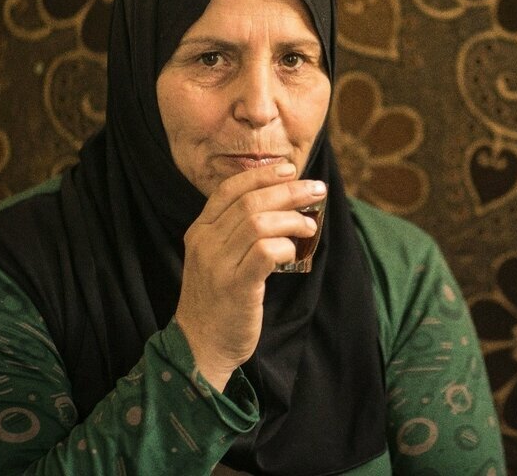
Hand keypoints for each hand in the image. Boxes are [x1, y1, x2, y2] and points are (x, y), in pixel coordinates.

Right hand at [173, 162, 325, 391]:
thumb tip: (281, 206)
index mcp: (199, 231)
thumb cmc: (218, 300)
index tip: (289, 169)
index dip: (262, 175)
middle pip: (250, 201)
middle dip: (288, 191)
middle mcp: (205, 242)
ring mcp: (217, 264)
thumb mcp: (217, 259)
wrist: (199, 346)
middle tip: (317, 190)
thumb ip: (238, 233)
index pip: (230, 189)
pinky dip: (285, 245)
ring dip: (292, 219)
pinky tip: (296, 250)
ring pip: (258, 222)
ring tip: (311, 226)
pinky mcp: (235, 287)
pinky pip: (264, 252)